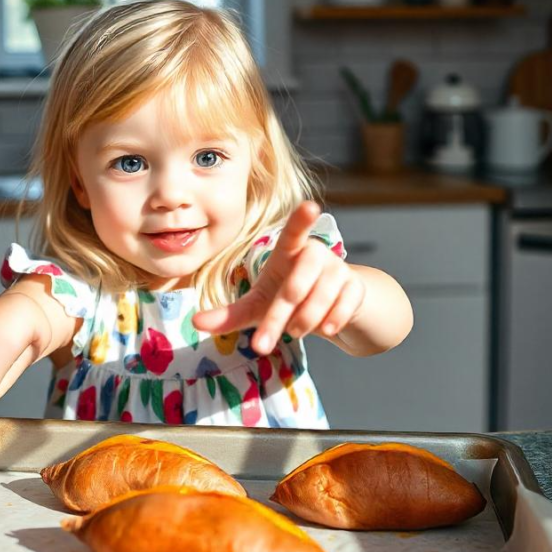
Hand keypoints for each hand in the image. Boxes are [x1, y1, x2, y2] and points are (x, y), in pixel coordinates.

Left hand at [193, 201, 365, 354]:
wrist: (332, 309)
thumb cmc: (287, 299)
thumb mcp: (257, 306)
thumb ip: (229, 315)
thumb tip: (195, 323)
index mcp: (288, 252)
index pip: (294, 232)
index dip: (301, 220)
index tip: (310, 207)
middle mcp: (315, 254)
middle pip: (299, 280)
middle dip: (279, 313)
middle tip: (262, 345)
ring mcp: (338, 269)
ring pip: (322, 295)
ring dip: (304, 320)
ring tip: (294, 332)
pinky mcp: (355, 287)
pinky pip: (344, 305)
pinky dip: (331, 321)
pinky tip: (324, 328)